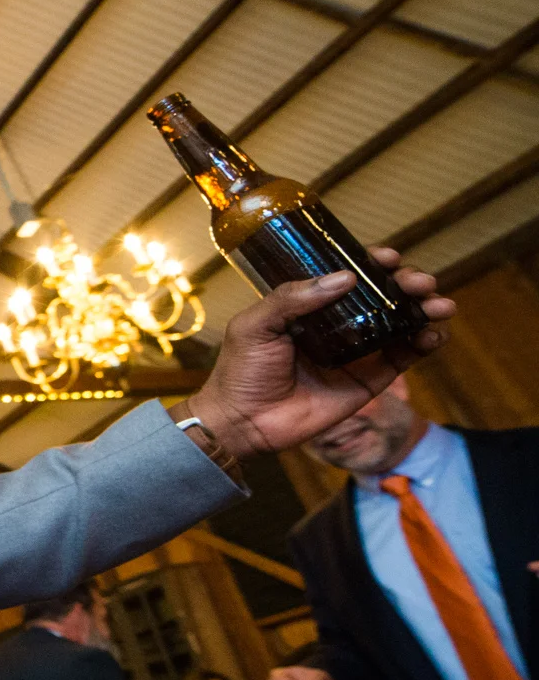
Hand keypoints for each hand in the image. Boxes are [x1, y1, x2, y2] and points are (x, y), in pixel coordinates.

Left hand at [187, 246, 451, 458]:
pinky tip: (433, 335)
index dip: (374, 263)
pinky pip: (405, 356)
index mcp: (311, 305)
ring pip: (402, 321)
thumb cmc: (241, 371)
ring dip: (426, 308)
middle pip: (384, 294)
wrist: (243, 421)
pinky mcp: (370, 379)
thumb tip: (344, 277)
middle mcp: (339, 323)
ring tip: (437, 305)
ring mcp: (358, 351)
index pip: (350, 275)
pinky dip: (425, 342)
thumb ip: (292, 297)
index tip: (389, 257)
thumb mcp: (256, 325)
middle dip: (409, 283)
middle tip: (420, 282)